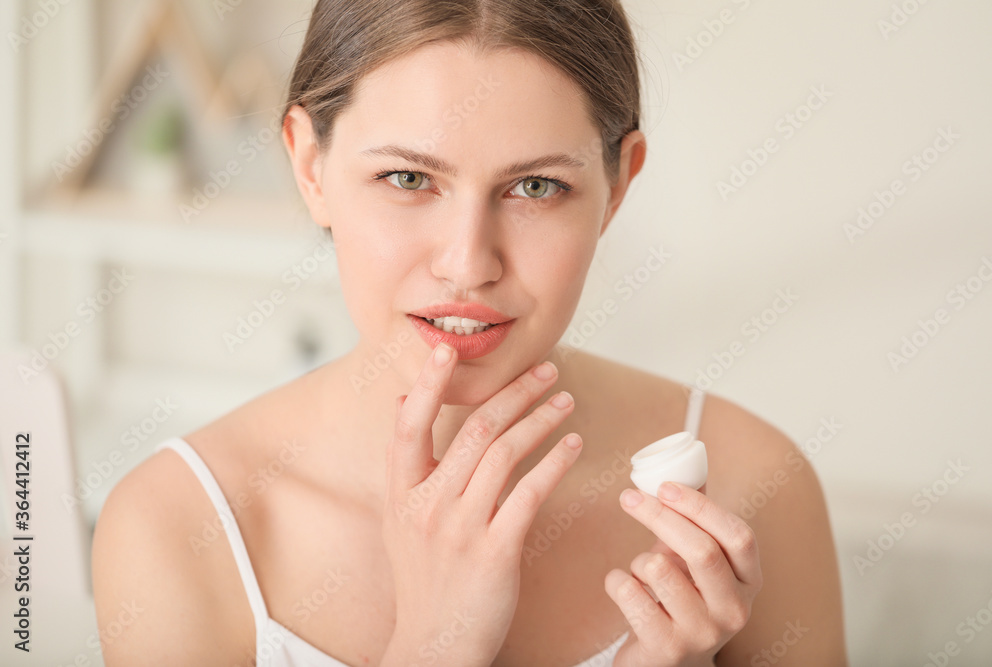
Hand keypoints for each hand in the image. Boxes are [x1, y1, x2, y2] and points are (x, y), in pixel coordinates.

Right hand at [381, 342, 582, 663]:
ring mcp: (460, 529)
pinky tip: (572, 446)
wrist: (433, 643)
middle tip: (546, 370)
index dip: (426, 384)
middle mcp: (427, 505)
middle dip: (514, 392)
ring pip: (505, 454)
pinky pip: (530, 494)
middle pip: (473, 430)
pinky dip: (554, 464)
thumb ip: (405, 462)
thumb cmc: (422, 577)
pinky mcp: (495, 552)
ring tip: (565, 402)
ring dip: (540, 420)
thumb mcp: (399, 518)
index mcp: (401, 492)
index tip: (448, 349)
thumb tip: (399, 402)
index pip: (409, 425)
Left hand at [605, 482, 761, 666]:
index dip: (701, 506)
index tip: (665, 486)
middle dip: (659, 516)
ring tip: (641, 572)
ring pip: (659, 571)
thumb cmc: (680, 598)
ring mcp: (703, 633)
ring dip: (638, 560)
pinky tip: (625, 589)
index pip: (738, 536)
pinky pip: (630, 594)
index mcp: (749, 581)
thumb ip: (696, 517)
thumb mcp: (695, 558)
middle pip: (701, 550)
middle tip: (629, 497)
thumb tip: (687, 460)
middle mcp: (735, 611)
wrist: (665, 661)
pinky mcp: (667, 649)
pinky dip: (617, 581)